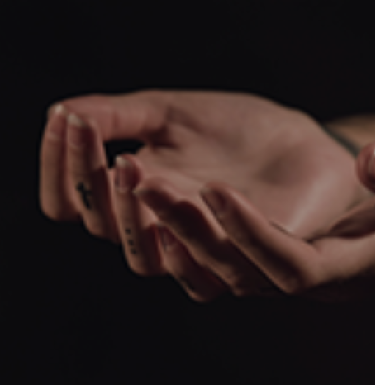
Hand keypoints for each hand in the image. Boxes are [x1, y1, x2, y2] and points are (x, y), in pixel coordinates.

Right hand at [40, 90, 367, 296]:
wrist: (303, 144)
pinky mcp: (248, 260)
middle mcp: (161, 229)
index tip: (67, 121)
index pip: (75, 202)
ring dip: (137, 217)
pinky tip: (203, 193)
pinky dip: (197, 237)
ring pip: (149, 260)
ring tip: (137, 167)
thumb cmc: (237, 130)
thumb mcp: (173, 113)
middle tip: (114, 149)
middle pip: (106, 229)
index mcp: (137, 193)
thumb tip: (62, 113)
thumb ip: (121, 116)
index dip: (62, 168)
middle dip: (96, 188)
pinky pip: (212, 272)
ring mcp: (202, 250)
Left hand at [137, 141, 374, 300]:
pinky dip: (202, 234)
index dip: (255, 236)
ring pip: (236, 269)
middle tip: (151, 189)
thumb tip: (369, 161)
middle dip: (200, 235)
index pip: (298, 267)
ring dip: (188, 233)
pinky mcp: (299, 253)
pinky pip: (239, 255)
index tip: (218, 192)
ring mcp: (311, 269)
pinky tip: (170, 199)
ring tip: (144, 187)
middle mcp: (328, 277)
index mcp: (364, 265)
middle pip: (251, 274)